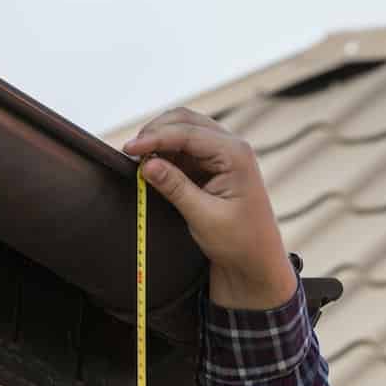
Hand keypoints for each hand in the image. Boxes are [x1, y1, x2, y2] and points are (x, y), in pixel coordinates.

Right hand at [121, 109, 299, 309]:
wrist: (256, 264)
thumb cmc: (239, 244)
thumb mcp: (204, 217)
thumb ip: (175, 188)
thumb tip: (146, 164)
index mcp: (236, 154)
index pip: (188, 133)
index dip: (154, 137)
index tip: (129, 149)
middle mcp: (232, 147)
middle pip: (185, 121)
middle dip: (156, 133)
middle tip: (132, 152)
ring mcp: (224, 154)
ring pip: (183, 131)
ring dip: (160, 142)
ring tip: (141, 162)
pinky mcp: (215, 165)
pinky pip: (186, 149)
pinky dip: (167, 154)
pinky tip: (153, 167)